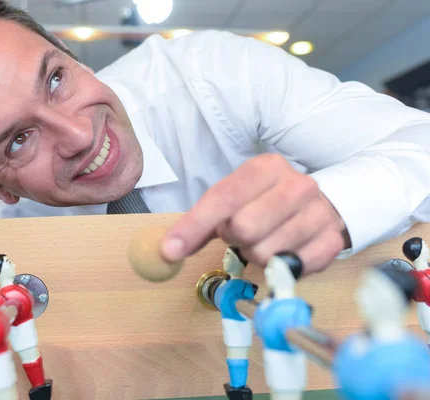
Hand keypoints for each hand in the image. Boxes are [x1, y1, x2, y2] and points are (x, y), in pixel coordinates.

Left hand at [160, 153, 349, 273]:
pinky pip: (292, 269)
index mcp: (266, 167)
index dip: (194, 226)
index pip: (224, 198)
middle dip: (234, 239)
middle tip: (240, 234)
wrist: (324, 204)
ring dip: (255, 255)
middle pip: (245, 227)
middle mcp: (297, 185)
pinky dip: (279, 269)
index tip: (170, 250)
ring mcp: (319, 213)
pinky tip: (282, 253)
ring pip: (266, 252)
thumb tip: (169, 250)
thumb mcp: (234, 200)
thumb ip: (201, 223)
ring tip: (263, 241)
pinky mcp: (332, 241)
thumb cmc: (267, 203)